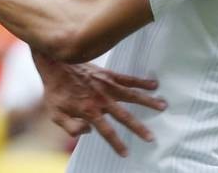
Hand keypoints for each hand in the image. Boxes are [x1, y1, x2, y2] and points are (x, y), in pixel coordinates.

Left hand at [38, 59, 165, 156]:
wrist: (54, 63)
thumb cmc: (55, 90)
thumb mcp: (55, 113)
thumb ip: (70, 127)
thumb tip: (88, 132)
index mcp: (89, 110)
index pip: (106, 131)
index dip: (116, 143)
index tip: (126, 153)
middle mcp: (101, 99)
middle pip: (124, 116)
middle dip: (138, 128)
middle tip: (151, 137)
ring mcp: (106, 86)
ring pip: (131, 95)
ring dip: (147, 102)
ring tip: (163, 106)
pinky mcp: (108, 74)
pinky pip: (127, 79)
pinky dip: (141, 82)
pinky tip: (154, 85)